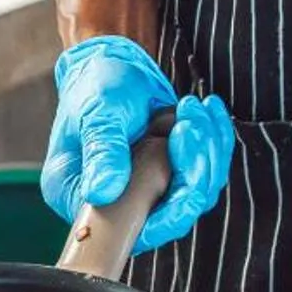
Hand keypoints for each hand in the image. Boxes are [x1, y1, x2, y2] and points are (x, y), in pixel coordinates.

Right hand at [42, 38, 234, 251]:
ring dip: (205, 148)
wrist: (114, 62)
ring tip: (191, 108)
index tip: (188, 186)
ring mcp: (144, 188)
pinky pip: (206, 170)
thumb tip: (101, 192)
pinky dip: (214, 139)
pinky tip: (206, 110)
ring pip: (196, 190)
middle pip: (170, 213)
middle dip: (192, 169)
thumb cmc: (95, 84)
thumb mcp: (97, 112)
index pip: (125, 230)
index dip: (165, 219)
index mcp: (77, 194)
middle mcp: (112, 200)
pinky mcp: (170, 173)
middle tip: (187, 125)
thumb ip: (102, 150)